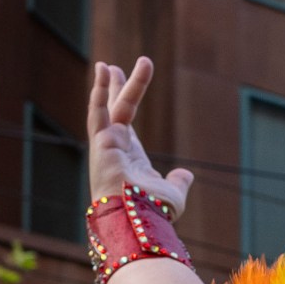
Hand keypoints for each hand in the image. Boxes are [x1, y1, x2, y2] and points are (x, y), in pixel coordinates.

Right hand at [86, 58, 192, 211]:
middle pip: (115, 110)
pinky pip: (99, 110)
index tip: (128, 86)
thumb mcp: (173, 194)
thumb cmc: (153, 212)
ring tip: (107, 64)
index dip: (127, 102)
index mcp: (130, 157)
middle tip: (112, 67)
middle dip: (114, 88)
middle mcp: (115, 148)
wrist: (138, 219)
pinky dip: (100, 90)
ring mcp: (106, 144)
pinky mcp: (101, 142)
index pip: (127, 122)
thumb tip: (185, 174)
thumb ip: (178, 181)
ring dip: (109, 84)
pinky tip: (104, 70)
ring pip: (108, 107)